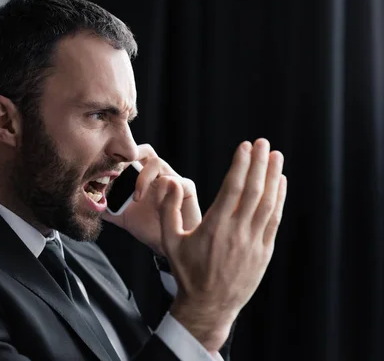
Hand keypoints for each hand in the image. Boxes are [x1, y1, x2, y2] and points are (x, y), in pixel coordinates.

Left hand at [102, 144, 200, 254]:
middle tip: (118, 171)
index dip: (117, 159)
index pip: (130, 156)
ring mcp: (173, 179)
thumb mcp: (122, 217)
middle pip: (145, 150)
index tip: (104, 173)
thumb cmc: (149, 226)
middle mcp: (158, 173)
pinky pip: (177, 181)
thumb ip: (106, 207)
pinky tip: (156, 205)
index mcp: (142, 176)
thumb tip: (85, 201)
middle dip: (130, 156)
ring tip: (136, 197)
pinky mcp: (187, 189)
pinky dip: (164, 189)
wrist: (168, 244)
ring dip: (143, 178)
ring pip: (157, 162)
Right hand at [160, 139, 286, 351]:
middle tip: (264, 143)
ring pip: (268, 203)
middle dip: (260, 164)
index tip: (245, 146)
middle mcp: (237, 233)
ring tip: (276, 157)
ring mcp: (254, 243)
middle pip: (254, 191)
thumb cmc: (187, 272)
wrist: (208, 305)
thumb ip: (168, 210)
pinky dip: (279, 199)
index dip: (240, 165)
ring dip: (273, 177)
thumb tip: (172, 182)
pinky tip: (280, 184)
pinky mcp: (264, 252)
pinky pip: (274, 220)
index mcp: (214, 227)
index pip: (232, 188)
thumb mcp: (169, 241)